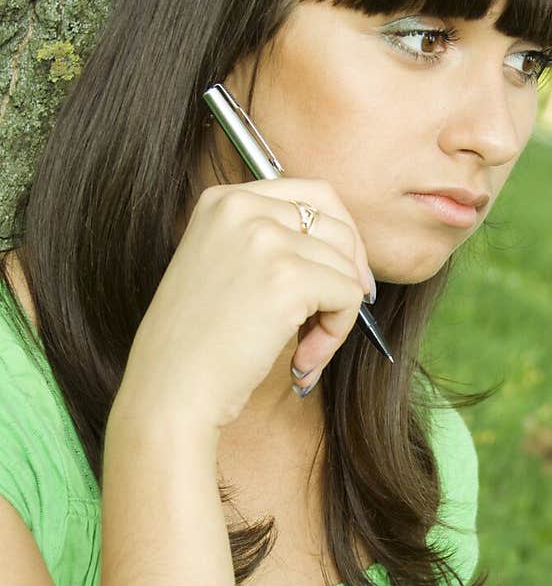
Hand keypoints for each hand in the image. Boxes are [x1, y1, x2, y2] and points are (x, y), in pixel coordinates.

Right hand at [115, 178, 372, 432]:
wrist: (170, 391)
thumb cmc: (197, 348)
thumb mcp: (224, 270)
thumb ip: (271, 247)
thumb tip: (347, 253)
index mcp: (223, 200)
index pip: (313, 195)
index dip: (341, 240)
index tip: (345, 279)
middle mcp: (242, 208)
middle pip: (338, 226)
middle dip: (348, 277)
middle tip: (331, 322)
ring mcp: (265, 240)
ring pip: (346, 268)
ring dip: (336, 318)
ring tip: (304, 354)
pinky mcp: (288, 278)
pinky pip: (347, 298)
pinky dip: (336, 336)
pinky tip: (300, 363)